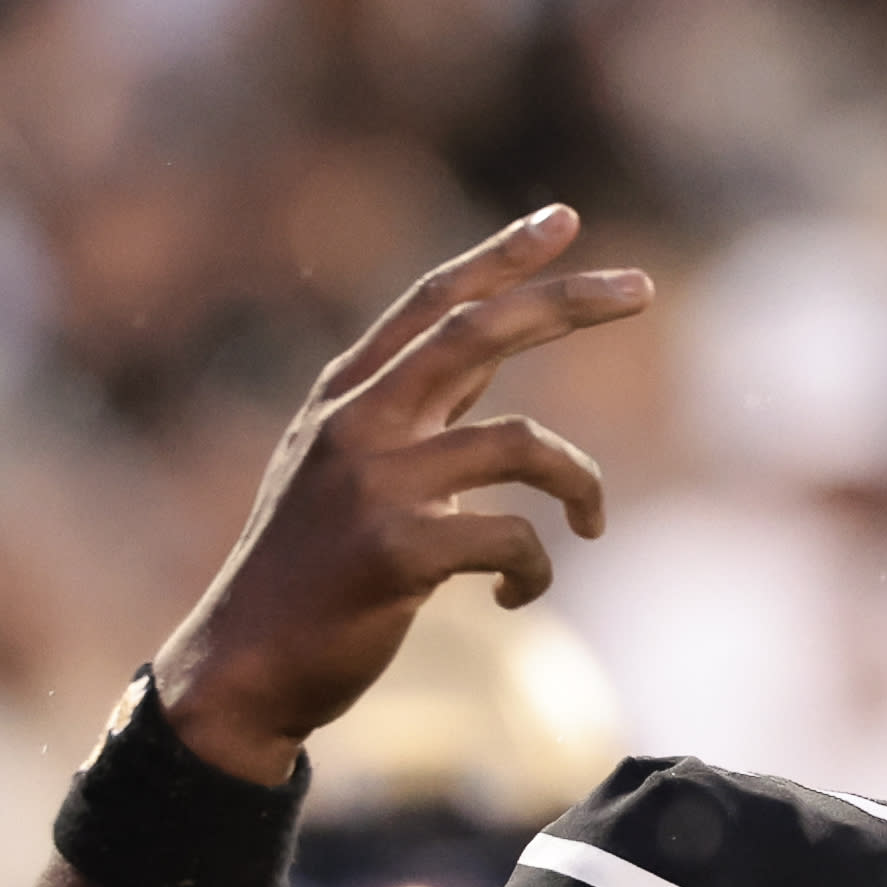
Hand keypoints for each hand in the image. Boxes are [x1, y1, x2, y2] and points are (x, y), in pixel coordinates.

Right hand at [151, 208, 647, 781]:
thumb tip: (493, 359)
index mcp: (347, 398)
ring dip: (581, 485)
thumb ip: (419, 413)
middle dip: (567, 303)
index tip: (565, 218)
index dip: (500, 257)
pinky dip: (537, 569)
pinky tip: (517, 596)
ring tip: (588, 525)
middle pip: (477, 333)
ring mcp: (372, 484)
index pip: (431, 304)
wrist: (242, 668)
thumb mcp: (353, 471)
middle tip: (644, 288)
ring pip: (522, 444)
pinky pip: (513, 538)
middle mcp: (355, 424)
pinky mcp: (395, 551)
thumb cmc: (315, 572)